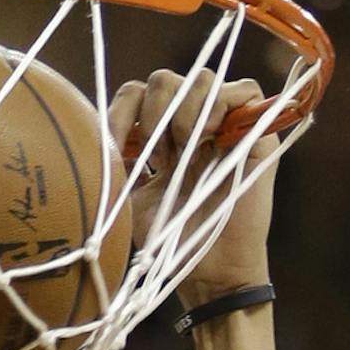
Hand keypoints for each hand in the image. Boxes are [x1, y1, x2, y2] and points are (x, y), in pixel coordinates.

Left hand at [107, 69, 279, 301]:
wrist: (207, 271)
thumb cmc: (169, 241)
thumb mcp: (130, 198)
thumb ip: (116, 163)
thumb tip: (93, 133)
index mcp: (159, 138)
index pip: (135, 95)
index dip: (121, 113)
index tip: (112, 148)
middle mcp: (190, 124)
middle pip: (164, 80)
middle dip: (153, 112)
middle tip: (158, 156)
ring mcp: (224, 125)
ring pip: (202, 78)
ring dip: (185, 110)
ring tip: (185, 149)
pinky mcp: (256, 131)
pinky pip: (245, 88)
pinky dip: (222, 103)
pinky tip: (209, 135)